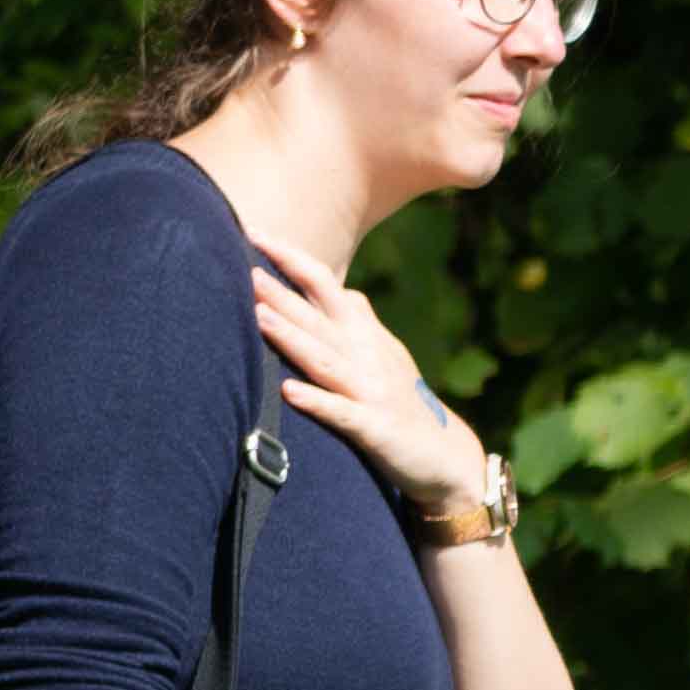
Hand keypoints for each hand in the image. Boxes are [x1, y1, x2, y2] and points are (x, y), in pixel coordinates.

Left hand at [249, 235, 492, 518]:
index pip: (325, 285)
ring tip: (258, 317)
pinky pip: (342, 414)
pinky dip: (317, 401)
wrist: (445, 457)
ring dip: (292, 338)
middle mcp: (366, 356)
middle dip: (281, 294)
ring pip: (324, 359)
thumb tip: (343, 290)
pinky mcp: (376, 428)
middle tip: (243, 268)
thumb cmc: (404, 403)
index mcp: (364, 334)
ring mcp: (371, 392)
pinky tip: (289, 391)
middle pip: (318, 318)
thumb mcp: (387, 354)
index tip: (254, 233)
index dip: (291, 260)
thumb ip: (363, 322)